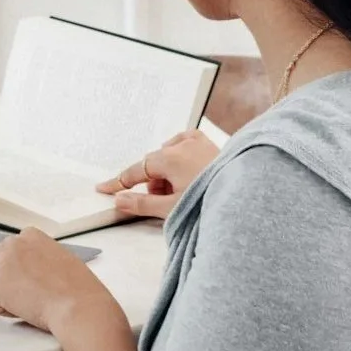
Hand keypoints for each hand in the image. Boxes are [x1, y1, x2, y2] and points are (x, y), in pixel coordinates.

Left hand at [0, 228, 116, 335]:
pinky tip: (27, 310)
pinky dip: (7, 310)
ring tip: (31, 306)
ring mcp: (4, 264)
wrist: (78, 304)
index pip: (5, 247)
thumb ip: (36, 263)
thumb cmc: (78, 288)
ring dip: (5, 299)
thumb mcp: (58, 262)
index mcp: (31, 236)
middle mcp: (13, 245)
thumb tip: (24, 277)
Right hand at [96, 129, 219, 219]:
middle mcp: (183, 145)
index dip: (119, 182)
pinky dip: (182, 158)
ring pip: (169, 155)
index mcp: (170, 158)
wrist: (246, 199)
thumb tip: (120, 200)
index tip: (105, 188)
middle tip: (162, 201)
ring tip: (181, 192)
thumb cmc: (211, 202)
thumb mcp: (171, 208)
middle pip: (153, 164)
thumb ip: (141, 204)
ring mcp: (199, 142)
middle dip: (153, 183)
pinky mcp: (211, 145)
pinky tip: (189, 173)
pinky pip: (186, 145)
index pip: (135, 171)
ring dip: (168, 173)